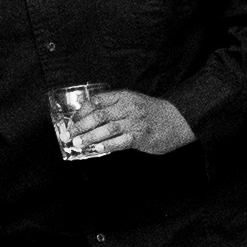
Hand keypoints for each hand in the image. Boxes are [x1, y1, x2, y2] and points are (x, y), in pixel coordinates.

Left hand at [60, 90, 194, 159]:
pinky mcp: (141, 136)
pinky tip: (96, 149)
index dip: (81, 111)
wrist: (178, 118)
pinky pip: (120, 142)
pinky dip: (107, 146)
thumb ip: (114, 107)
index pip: (97, 101)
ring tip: (77, 143)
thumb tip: (89, 120)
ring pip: (107, 128)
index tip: (70, 120)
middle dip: (80, 125)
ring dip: (89, 137)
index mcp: (124, 96)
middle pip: (98, 115)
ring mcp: (135, 122)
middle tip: (68, 134)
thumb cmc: (152, 112)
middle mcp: (128, 107)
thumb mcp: (133, 101)